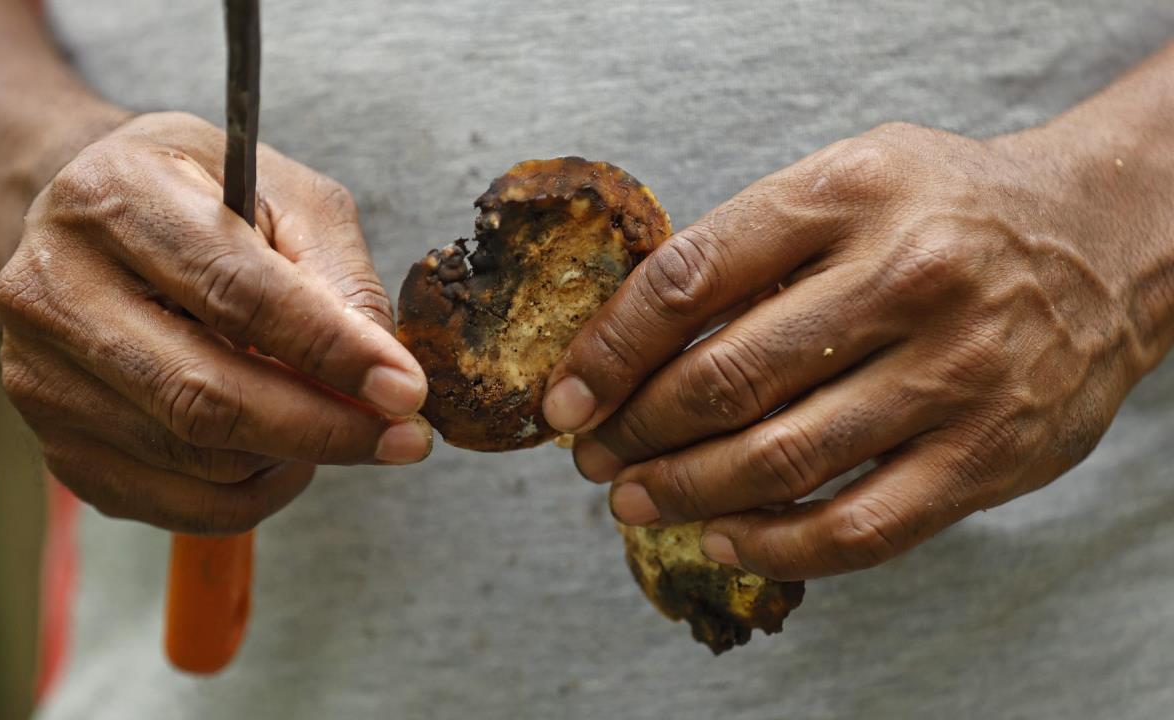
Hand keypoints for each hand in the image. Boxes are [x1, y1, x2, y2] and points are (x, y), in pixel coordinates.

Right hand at [0, 112, 430, 533]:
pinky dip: (251, 494)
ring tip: (336, 424)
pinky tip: (281, 454)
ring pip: (195, 459)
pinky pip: (173, 503)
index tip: (406, 391)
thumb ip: (337, 274)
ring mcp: (40, 375)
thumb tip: (386, 373)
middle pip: (204, 394)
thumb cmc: (202, 201)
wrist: (90, 227)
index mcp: (116, 198)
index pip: (235, 293)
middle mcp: (53, 288)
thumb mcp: (282, 195)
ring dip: (291, 457)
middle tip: (403, 438)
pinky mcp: (54, 443)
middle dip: (323, 428)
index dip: (330, 351)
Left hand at [545, 121, 1172, 579]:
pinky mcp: (990, 454)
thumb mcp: (849, 181)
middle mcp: (906, 278)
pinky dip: (773, 544)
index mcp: (848, 194)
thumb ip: (750, 246)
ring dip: (684, 492)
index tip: (563, 395)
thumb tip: (628, 337)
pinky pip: (859, 526)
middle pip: (726, 378)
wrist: (1103, 240)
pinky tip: (720, 538)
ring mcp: (954, 372)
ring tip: (632, 500)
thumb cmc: (946, 211)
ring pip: (782, 459)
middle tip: (592, 453)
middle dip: (635, 429)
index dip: (608, 350)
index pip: (690, 279)